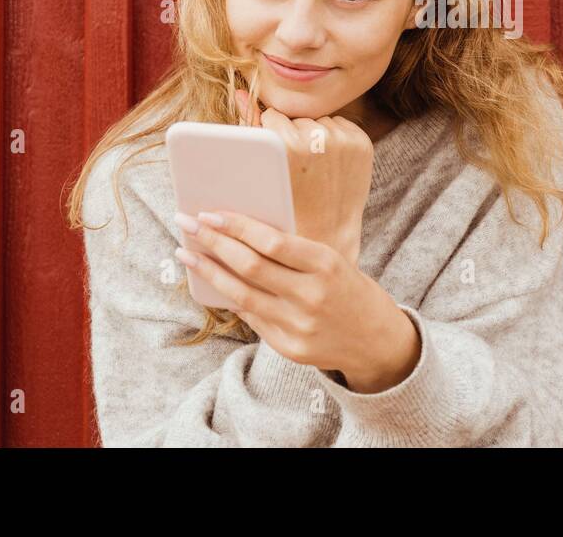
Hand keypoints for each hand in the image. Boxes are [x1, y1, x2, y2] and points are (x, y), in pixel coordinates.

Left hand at [174, 209, 419, 390]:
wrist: (375, 340)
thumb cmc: (349, 288)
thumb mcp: (331, 261)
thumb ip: (291, 252)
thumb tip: (238, 233)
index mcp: (326, 265)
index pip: (271, 242)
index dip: (237, 227)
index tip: (210, 213)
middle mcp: (311, 296)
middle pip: (249, 266)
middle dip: (213, 242)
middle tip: (187, 224)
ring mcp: (298, 326)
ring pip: (241, 295)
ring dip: (209, 272)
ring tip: (187, 254)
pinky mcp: (289, 348)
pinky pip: (251, 318)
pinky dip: (230, 297)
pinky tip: (214, 282)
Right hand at [235, 89, 372, 266]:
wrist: (328, 231)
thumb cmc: (286, 205)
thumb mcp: (262, 170)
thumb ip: (248, 127)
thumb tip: (240, 91)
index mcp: (287, 145)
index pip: (272, 116)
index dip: (271, 135)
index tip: (275, 156)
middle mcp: (318, 140)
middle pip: (298, 118)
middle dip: (294, 135)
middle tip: (296, 166)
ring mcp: (344, 141)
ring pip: (320, 121)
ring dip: (315, 136)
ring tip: (313, 166)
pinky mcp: (362, 144)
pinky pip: (341, 126)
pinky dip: (335, 139)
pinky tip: (329, 163)